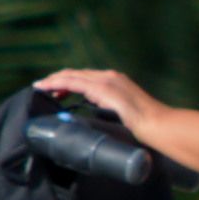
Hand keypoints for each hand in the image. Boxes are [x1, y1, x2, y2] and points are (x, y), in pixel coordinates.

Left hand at [33, 69, 167, 136]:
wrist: (158, 124)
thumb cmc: (144, 126)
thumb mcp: (121, 113)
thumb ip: (107, 108)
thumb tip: (94, 111)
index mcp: (114, 81)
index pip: (85, 78)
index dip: (67, 82)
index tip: (54, 91)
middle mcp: (109, 76)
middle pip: (75, 74)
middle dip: (56, 80)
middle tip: (41, 89)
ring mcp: (107, 81)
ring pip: (72, 76)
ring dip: (54, 81)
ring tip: (40, 88)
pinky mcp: (104, 88)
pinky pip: (74, 83)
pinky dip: (58, 84)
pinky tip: (47, 88)